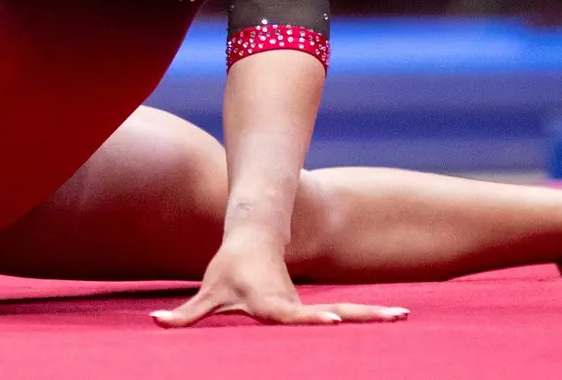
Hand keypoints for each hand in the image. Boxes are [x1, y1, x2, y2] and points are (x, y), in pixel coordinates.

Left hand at [151, 232, 408, 328]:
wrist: (251, 238)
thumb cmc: (227, 270)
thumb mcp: (207, 293)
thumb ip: (185, 314)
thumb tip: (158, 322)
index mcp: (272, 306)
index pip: (294, 317)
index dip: (312, 322)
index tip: (332, 324)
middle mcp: (294, 306)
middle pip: (331, 314)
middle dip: (361, 318)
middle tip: (394, 317)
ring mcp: (306, 305)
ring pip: (342, 312)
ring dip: (371, 317)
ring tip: (403, 317)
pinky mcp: (310, 306)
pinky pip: (341, 313)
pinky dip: (365, 316)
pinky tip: (395, 318)